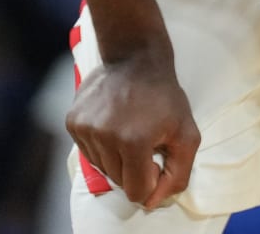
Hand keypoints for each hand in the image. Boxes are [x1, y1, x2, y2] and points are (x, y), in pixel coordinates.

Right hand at [66, 47, 199, 208]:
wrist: (134, 57)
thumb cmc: (164, 97)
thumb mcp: (186, 135)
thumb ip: (177, 175)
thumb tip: (152, 202)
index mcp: (134, 142)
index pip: (135, 191)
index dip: (149, 179)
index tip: (154, 158)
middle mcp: (104, 136)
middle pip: (118, 180)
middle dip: (133, 168)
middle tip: (143, 141)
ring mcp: (85, 128)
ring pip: (101, 167)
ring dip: (116, 157)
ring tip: (127, 129)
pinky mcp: (72, 121)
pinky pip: (87, 151)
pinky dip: (101, 145)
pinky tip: (112, 123)